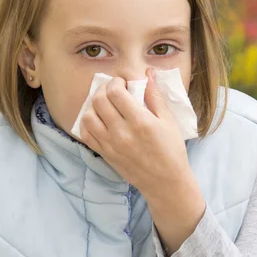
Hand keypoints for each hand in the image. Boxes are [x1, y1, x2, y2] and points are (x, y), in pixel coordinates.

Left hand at [80, 68, 205, 254]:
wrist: (165, 182)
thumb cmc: (171, 150)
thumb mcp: (168, 121)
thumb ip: (155, 96)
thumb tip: (148, 74)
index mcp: (140, 121)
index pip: (115, 93)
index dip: (116, 82)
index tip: (123, 83)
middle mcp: (122, 132)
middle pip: (99, 101)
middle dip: (104, 89)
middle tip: (113, 90)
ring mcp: (110, 144)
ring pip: (88, 116)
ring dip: (94, 105)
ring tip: (105, 104)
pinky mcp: (105, 154)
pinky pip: (85, 134)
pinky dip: (87, 123)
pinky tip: (98, 119)